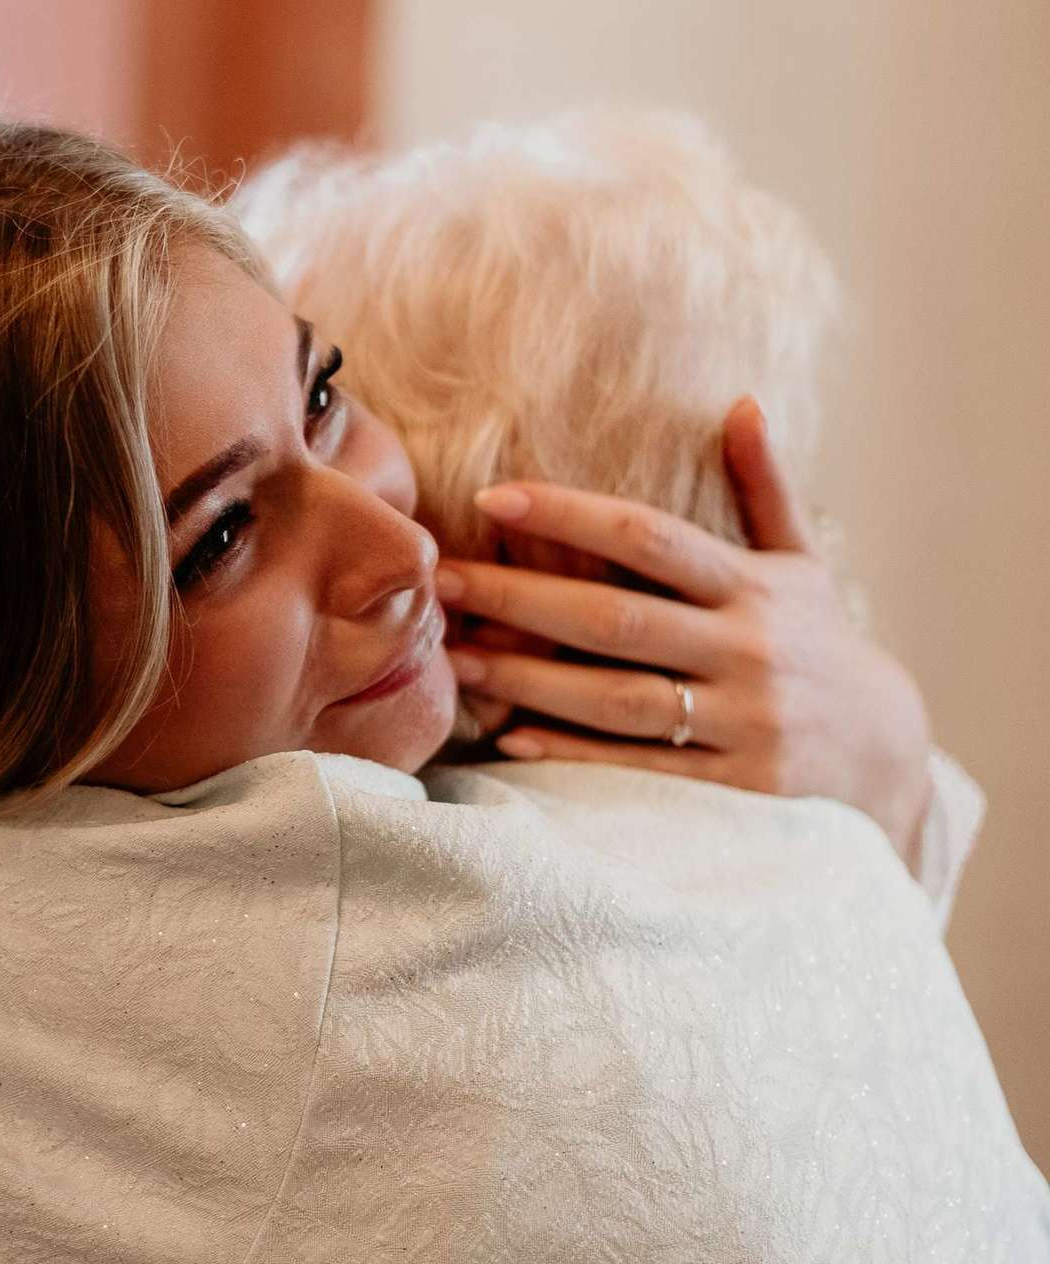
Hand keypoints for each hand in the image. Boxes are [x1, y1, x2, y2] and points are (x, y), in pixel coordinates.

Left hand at [437, 398, 934, 863]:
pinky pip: (639, 768)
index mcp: (752, 588)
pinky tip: (509, 735)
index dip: (571, 514)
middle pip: (616, 619)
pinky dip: (572, 753)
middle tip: (442, 582)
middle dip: (521, 597)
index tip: (493, 496)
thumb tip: (744, 404)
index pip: (650, 537)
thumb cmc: (820, 647)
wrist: (892, 758)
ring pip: (617, 697)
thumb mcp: (802, 567)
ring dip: (529, 679)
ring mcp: (742, 722)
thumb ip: (765, 489)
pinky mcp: (735, 788)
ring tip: (457, 657)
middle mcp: (747, 650)